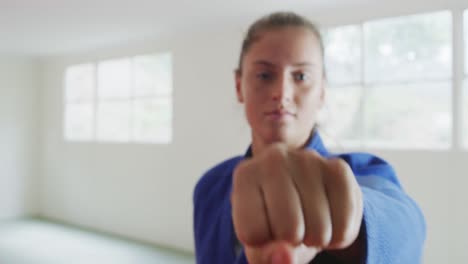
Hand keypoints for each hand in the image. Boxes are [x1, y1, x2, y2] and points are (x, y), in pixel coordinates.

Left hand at [231, 143, 362, 262]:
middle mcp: (274, 158)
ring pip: (319, 229)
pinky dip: (339, 236)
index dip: (262, 242)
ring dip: (317, 239)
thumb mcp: (259, 243)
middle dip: (293, 241)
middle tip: (290, 227)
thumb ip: (266, 257)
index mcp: (245, 174)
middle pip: (288, 230)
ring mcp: (309, 159)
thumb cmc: (271, 221)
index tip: (263, 226)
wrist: (299, 197)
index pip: (252, 232)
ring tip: (308, 222)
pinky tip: (329, 220)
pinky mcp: (340, 169)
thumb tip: (286, 256)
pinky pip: (345, 224)